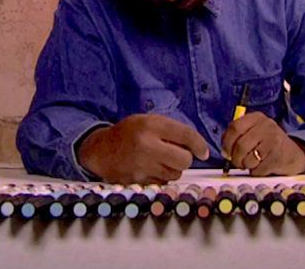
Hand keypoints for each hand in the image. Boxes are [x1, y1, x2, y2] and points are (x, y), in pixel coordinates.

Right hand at [77, 114, 209, 183]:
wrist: (101, 150)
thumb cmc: (129, 134)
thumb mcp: (148, 121)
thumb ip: (171, 130)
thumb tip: (198, 147)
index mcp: (151, 125)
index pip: (186, 135)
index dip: (199, 145)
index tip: (203, 152)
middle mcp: (147, 145)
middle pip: (184, 159)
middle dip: (185, 158)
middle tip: (177, 154)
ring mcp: (142, 166)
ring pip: (175, 174)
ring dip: (173, 169)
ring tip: (159, 160)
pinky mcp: (139, 181)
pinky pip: (163, 182)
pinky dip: (162, 177)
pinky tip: (151, 168)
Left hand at [222, 112, 304, 175]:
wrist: (294, 154)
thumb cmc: (268, 143)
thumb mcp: (254, 132)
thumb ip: (237, 137)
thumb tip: (225, 152)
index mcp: (257, 118)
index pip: (235, 127)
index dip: (227, 142)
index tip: (226, 152)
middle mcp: (267, 126)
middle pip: (240, 145)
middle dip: (235, 158)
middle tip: (237, 162)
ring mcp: (274, 140)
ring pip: (248, 159)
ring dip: (246, 166)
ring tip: (251, 164)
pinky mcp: (278, 156)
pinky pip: (258, 169)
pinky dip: (256, 172)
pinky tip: (262, 167)